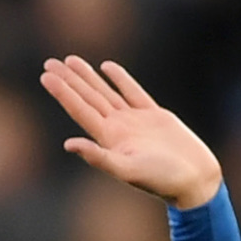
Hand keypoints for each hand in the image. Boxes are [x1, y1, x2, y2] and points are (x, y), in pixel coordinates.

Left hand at [42, 56, 222, 209]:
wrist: (195, 181)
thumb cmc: (163, 180)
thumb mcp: (129, 170)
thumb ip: (99, 157)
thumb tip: (68, 144)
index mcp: (109, 140)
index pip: (80, 110)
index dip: (63, 92)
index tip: (45, 75)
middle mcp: (118, 128)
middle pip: (88, 98)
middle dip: (69, 80)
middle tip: (49, 62)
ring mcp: (135, 121)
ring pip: (106, 93)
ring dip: (87, 77)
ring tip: (70, 60)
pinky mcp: (155, 116)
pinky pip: (133, 92)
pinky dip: (120, 79)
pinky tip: (107, 67)